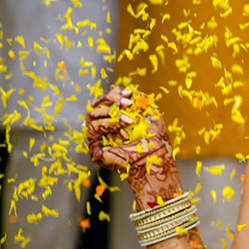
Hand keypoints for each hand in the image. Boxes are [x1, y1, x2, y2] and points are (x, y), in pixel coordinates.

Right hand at [86, 86, 178, 204]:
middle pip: (96, 105)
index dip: (115, 94)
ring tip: (129, 122)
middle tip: (129, 104)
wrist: (156, 160)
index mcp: (116, 120)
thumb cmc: (156, 140)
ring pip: (92, 114)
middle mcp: (105, 129)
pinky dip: (109, 125)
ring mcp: (99, 139)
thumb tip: (118, 88)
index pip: (106, 101)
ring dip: (113, 114)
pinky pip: (93, 128)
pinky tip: (124, 131)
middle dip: (112, 100)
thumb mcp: (149, 113)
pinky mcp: (95, 150)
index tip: (130, 94)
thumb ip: (137, 99)